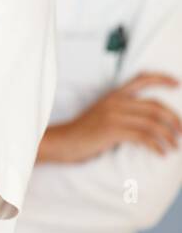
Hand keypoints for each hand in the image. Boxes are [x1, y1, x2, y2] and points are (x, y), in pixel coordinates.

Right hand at [40, 72, 181, 162]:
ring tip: (174, 146)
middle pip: (155, 106)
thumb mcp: (102, 113)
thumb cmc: (84, 131)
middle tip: (181, 131)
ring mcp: (113, 115)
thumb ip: (121, 110)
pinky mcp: (112, 130)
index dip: (161, 79)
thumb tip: (146, 118)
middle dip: (174, 119)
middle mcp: (115, 102)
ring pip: (152, 123)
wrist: (63, 141)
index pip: (141, 79)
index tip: (176, 83)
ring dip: (168, 136)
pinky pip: (143, 137)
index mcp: (114, 95)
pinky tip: (161, 153)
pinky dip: (156, 146)